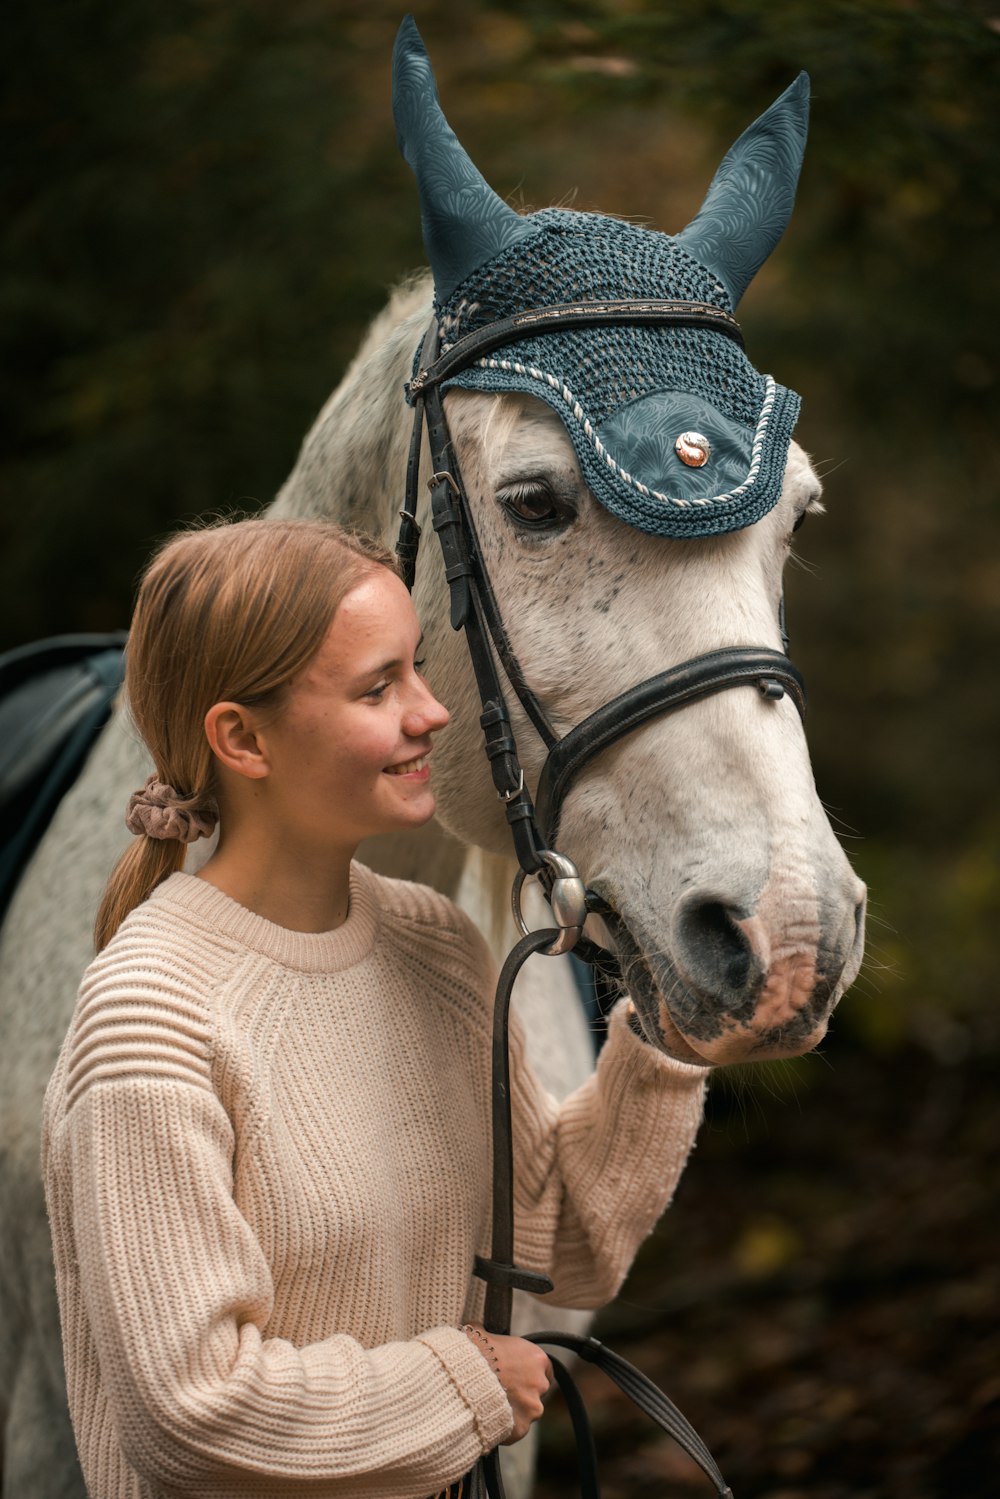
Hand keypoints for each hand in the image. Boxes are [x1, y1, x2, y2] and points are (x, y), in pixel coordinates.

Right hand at [463, 1325, 551, 1443]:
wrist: (466, 1379)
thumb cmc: (474, 1353)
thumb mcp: (480, 1334)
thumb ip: (487, 1335)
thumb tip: (475, 1329)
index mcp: (536, 1357)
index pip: (543, 1368)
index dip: (529, 1372)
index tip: (517, 1375)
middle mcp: (540, 1383)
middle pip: (536, 1391)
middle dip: (521, 1393)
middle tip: (500, 1391)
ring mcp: (532, 1407)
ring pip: (526, 1412)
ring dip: (513, 1411)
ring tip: (492, 1406)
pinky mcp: (521, 1427)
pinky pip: (514, 1430)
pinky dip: (505, 1429)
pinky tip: (490, 1419)